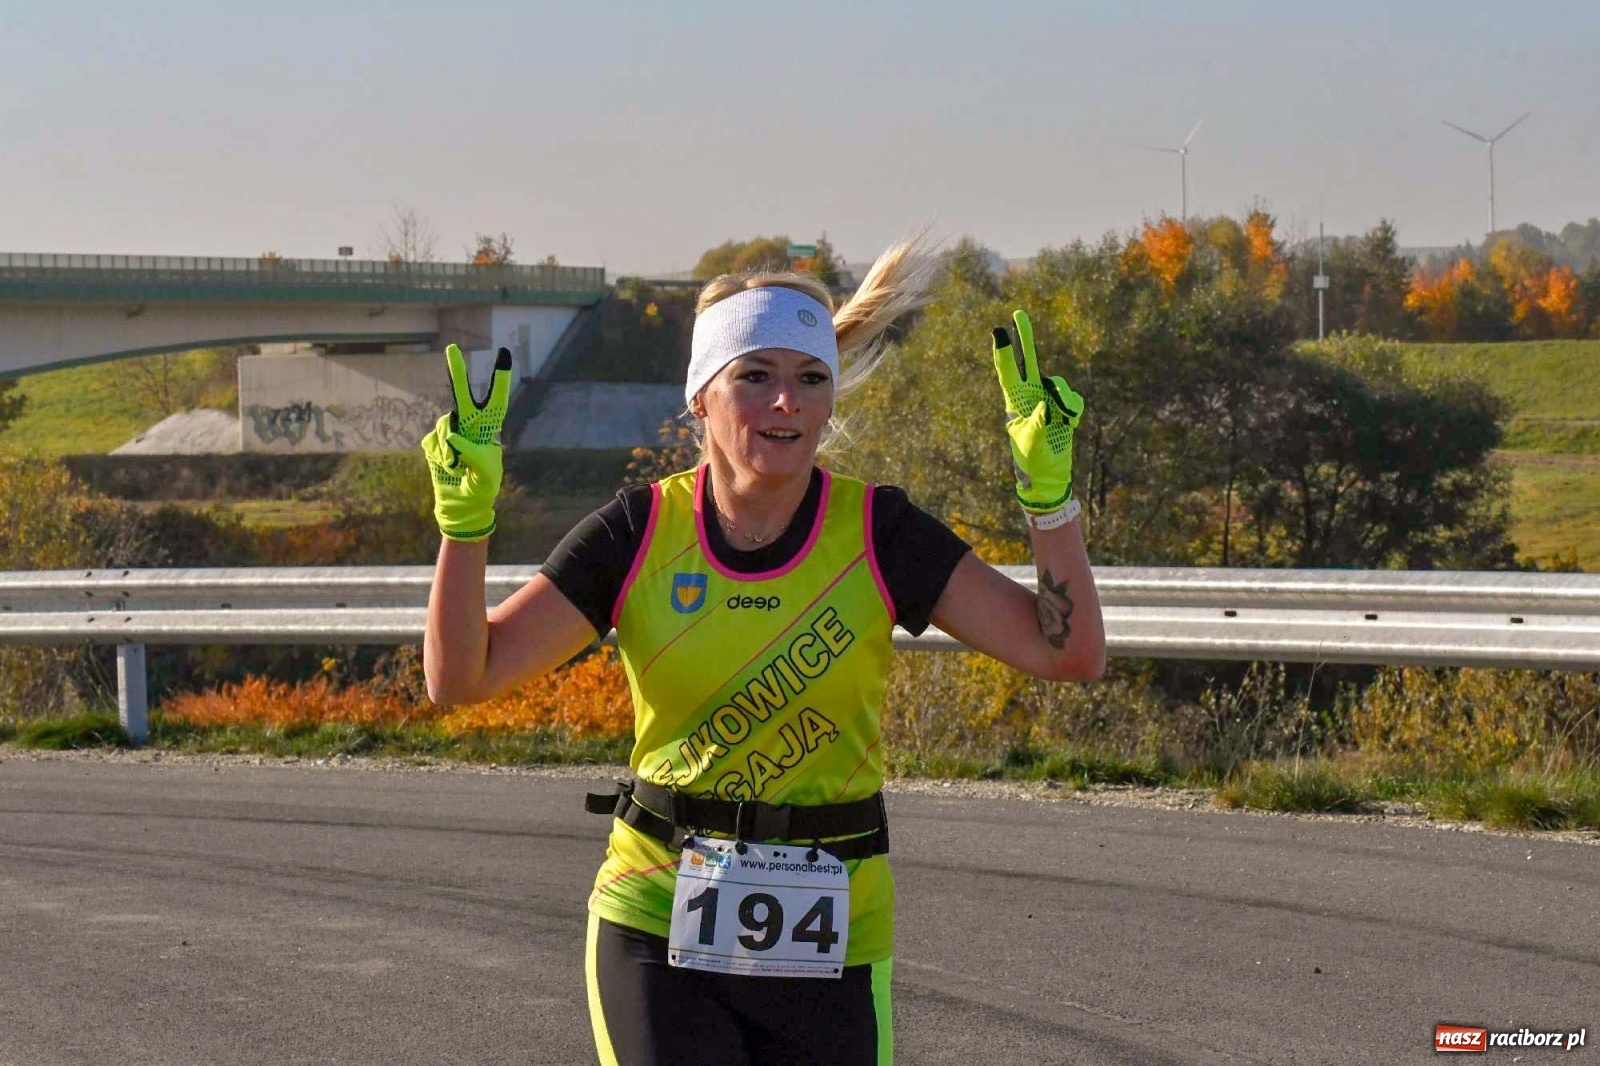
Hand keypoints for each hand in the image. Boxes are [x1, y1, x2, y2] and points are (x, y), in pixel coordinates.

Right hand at [420, 344, 512, 541]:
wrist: (461, 505)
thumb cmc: (482, 488)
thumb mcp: (487, 475)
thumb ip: (474, 455)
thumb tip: (454, 436)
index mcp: (489, 429)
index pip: (496, 400)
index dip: (499, 378)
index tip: (504, 352)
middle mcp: (469, 425)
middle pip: (462, 394)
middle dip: (457, 371)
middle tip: (452, 347)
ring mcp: (450, 433)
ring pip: (445, 425)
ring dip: (450, 447)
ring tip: (458, 467)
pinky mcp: (433, 443)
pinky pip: (433, 442)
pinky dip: (440, 456)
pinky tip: (448, 468)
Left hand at [991, 309, 1083, 514]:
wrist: (1049, 476)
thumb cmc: (1033, 460)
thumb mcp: (1031, 441)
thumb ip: (1038, 421)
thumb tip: (1046, 404)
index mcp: (1015, 402)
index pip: (1008, 372)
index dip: (1004, 352)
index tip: (998, 330)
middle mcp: (1030, 396)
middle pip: (1029, 361)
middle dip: (1025, 339)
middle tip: (1018, 315)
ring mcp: (1048, 400)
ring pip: (1059, 383)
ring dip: (1065, 401)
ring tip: (1065, 420)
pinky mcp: (1063, 408)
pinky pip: (1073, 399)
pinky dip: (1074, 411)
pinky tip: (1069, 425)